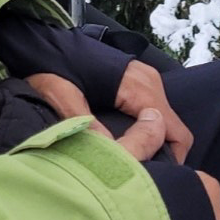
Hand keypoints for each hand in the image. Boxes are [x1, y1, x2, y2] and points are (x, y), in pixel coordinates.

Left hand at [27, 59, 193, 162]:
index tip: (145, 178)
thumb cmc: (50, 65)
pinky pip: (152, 111)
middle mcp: (148, 81)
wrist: (43, 41)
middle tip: (135, 175)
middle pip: (174, 129)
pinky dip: (146, 130)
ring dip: (153, 143)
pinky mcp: (136, 80)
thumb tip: (110, 153)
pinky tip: (125, 143)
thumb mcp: (60, 95)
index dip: (168, 161)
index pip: (176, 133)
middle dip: (161, 155)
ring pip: (164, 121)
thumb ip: (84, 122)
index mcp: (138, 86)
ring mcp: (144, 78)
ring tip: (128, 163)